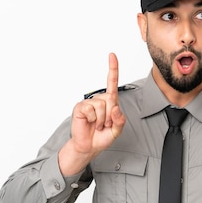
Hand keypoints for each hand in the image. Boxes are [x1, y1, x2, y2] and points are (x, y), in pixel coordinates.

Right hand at [58, 53, 126, 175]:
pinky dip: (92, 119)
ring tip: (97, 125)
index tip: (112, 55)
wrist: (89, 147)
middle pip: (111, 99)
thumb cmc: (102, 137)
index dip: (113, 69)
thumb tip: (115, 108)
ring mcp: (89, 103)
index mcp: (109, 102)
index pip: (112, 83)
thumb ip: (120, 120)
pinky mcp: (80, 107)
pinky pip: (91, 110)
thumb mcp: (117, 130)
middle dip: (110, 116)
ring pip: (102, 106)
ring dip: (101, 119)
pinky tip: (89, 123)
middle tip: (104, 124)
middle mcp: (99, 100)